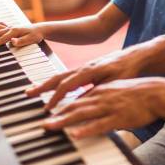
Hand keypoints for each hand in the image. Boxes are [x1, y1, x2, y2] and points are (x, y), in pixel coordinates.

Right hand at [0, 22, 43, 47]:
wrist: (39, 29)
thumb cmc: (36, 35)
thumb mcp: (31, 39)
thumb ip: (21, 41)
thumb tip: (12, 41)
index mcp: (15, 31)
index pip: (3, 38)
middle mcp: (11, 28)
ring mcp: (10, 27)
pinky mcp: (10, 27)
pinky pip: (0, 26)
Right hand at [26, 49, 143, 109]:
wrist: (136, 56)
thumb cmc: (127, 69)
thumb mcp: (115, 82)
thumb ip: (98, 90)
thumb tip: (81, 101)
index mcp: (90, 70)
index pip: (67, 84)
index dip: (57, 97)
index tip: (48, 108)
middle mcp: (84, 67)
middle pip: (59, 77)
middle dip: (42, 86)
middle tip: (28, 94)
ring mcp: (85, 66)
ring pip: (62, 75)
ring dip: (47, 83)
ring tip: (34, 91)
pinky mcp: (88, 68)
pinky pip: (68, 75)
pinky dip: (57, 82)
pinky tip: (54, 88)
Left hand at [43, 78, 164, 137]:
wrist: (155, 92)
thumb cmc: (136, 92)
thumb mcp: (115, 89)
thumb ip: (100, 96)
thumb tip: (88, 103)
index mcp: (99, 89)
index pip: (75, 97)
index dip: (60, 103)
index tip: (47, 111)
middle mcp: (101, 96)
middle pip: (74, 105)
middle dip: (56, 113)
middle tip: (42, 121)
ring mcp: (109, 106)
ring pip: (83, 114)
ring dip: (65, 120)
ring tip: (50, 126)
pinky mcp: (119, 117)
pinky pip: (100, 124)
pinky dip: (87, 129)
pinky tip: (76, 134)